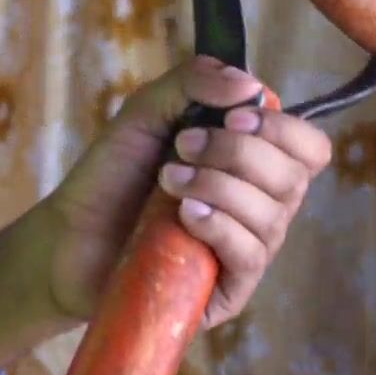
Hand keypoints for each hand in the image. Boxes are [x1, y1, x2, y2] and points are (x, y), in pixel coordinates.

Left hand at [39, 55, 332, 328]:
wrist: (67, 235)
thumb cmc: (112, 176)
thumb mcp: (146, 112)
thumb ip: (193, 82)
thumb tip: (250, 88)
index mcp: (255, 168)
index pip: (308, 149)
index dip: (281, 129)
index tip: (231, 118)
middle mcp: (261, 210)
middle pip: (293, 177)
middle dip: (238, 153)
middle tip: (182, 147)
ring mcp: (246, 252)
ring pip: (272, 216)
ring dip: (218, 187)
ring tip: (167, 181)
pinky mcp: (226, 292)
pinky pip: (250, 256)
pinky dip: (220, 227)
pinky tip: (183, 217)